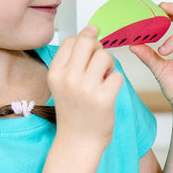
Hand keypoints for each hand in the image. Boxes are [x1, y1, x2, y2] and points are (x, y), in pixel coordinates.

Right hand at [47, 25, 123, 148]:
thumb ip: (72, 59)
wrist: (78, 141)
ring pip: (105, 57)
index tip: (90, 52)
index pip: (72, 40)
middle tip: (99, 63)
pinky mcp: (104, 98)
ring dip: (109, 66)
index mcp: (55, 72)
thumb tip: (91, 30)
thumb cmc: (73, 112)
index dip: (85, 41)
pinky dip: (116, 82)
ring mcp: (86, 89)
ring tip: (104, 80)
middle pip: (88, 43)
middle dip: (98, 48)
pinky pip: (117, 76)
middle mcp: (68, 79)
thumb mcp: (62, 84)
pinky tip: (108, 93)